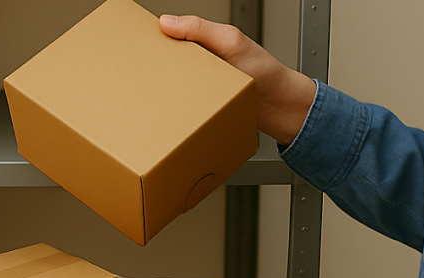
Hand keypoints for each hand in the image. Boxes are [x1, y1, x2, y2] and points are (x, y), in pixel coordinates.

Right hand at [159, 14, 316, 145]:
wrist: (281, 108)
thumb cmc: (266, 73)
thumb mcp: (231, 42)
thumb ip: (201, 29)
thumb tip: (168, 21)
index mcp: (208, 42)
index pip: (175, 35)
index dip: (159, 38)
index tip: (143, 44)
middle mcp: (205, 63)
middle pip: (172, 63)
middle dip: (160, 68)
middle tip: (147, 74)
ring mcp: (205, 85)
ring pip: (176, 86)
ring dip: (168, 92)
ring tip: (159, 93)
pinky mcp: (207, 106)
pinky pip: (187, 106)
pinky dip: (180, 109)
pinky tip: (176, 109)